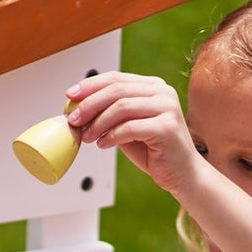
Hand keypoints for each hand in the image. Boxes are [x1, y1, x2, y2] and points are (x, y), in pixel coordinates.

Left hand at [66, 71, 206, 198]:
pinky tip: (103, 144)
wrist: (181, 173)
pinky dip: (111, 136)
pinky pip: (129, 128)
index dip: (90, 85)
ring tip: (86, 137)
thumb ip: (109, 115)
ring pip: (121, 107)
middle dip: (89, 104)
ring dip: (98, 123)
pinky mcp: (166, 127)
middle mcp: (162, 92)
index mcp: (153, 86)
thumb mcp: (126, 128)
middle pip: (116, 90)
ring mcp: (167, 108)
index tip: (70, 95)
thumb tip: (77, 109)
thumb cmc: (153, 150)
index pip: (116, 78)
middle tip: (73, 119)